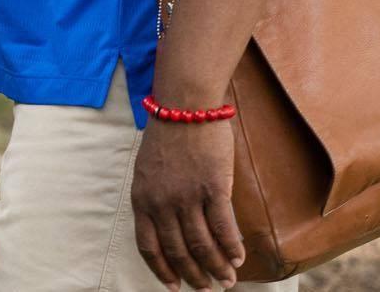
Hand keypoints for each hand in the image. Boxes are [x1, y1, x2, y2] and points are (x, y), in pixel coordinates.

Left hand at [130, 116, 244, 289]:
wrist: (184, 106)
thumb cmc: (167, 136)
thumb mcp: (148, 171)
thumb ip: (156, 200)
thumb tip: (170, 228)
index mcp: (141, 199)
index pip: (148, 246)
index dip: (161, 270)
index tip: (173, 286)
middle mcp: (161, 202)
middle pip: (178, 251)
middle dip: (194, 275)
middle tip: (207, 288)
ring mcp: (187, 196)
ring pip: (202, 245)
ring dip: (217, 267)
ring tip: (227, 280)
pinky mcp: (213, 187)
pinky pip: (223, 227)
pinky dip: (231, 247)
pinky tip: (238, 258)